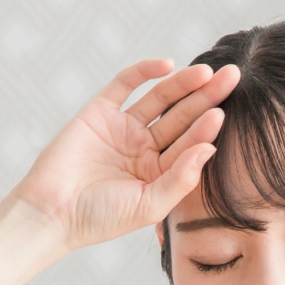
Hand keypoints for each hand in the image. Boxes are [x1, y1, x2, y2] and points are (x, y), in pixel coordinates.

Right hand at [11, 59, 239, 251]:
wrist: (52, 213)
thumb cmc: (101, 218)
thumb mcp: (150, 205)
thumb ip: (181, 179)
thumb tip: (210, 148)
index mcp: (161, 172)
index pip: (191, 143)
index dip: (207, 128)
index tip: (223, 113)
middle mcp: (145, 148)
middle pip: (182, 117)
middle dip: (207, 97)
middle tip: (232, 77)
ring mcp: (123, 129)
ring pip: (160, 99)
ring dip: (183, 83)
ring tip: (207, 72)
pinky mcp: (99, 112)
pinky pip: (125, 85)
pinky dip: (144, 72)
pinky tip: (167, 66)